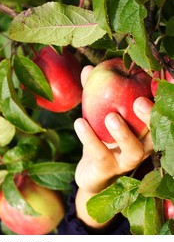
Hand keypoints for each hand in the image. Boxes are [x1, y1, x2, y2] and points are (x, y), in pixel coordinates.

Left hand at [73, 65, 153, 227]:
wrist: (88, 173)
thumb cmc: (99, 139)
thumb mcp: (97, 115)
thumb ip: (93, 93)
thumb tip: (88, 68)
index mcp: (145, 131)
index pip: (159, 115)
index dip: (163, 99)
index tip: (163, 81)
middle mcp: (143, 146)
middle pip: (156, 134)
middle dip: (150, 116)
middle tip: (138, 100)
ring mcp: (126, 161)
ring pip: (134, 150)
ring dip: (124, 133)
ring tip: (111, 116)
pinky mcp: (106, 170)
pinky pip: (101, 155)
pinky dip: (90, 138)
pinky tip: (79, 123)